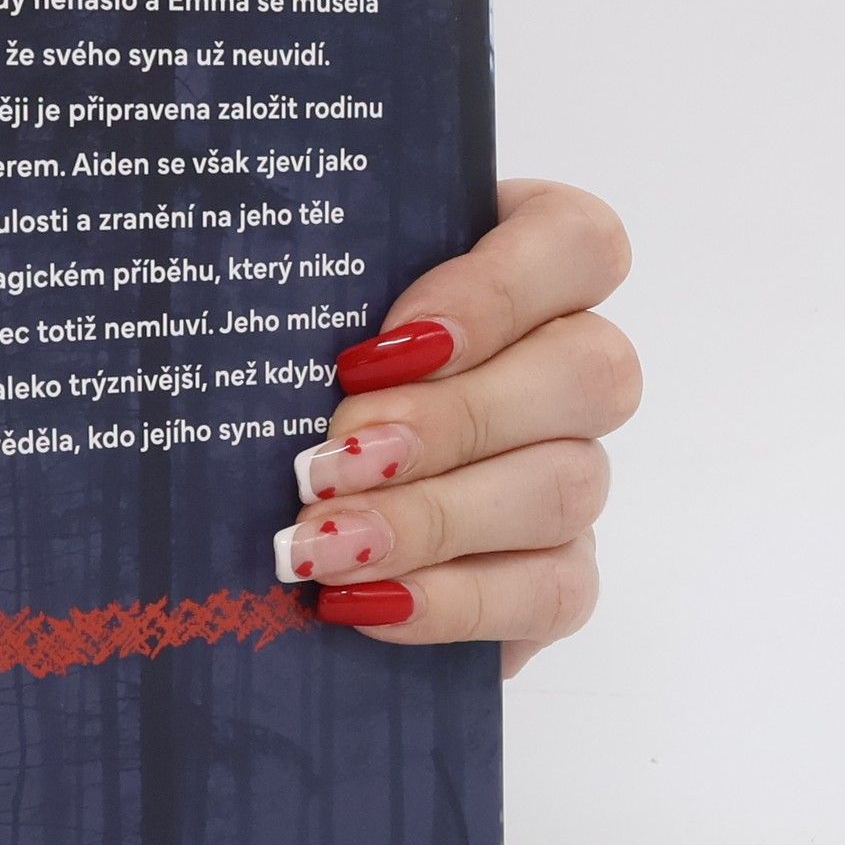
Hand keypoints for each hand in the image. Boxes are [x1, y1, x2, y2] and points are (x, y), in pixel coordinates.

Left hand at [274, 180, 638, 674]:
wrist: (274, 521)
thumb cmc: (270, 381)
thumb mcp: (285, 320)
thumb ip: (302, 299)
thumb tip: (255, 318)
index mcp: (519, 266)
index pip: (576, 241)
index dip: (493, 293)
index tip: (372, 350)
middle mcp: (566, 363)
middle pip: (590, 372)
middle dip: (447, 423)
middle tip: (323, 462)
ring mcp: (572, 469)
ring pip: (570, 485)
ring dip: (433, 519)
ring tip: (320, 542)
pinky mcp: (559, 570)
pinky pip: (555, 591)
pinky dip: (452, 602)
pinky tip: (359, 603)